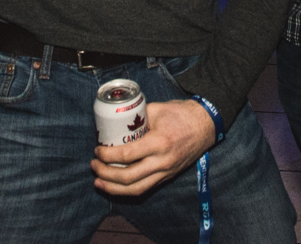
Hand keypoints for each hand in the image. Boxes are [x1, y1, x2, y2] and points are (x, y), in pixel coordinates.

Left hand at [92, 99, 215, 195]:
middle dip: (105, 174)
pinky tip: (116, 187)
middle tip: (94, 165)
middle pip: (128, 178)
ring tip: (99, 182)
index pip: (126, 156)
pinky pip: (145, 188)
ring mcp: (166, 172)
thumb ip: (136, 118)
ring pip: (136, 189)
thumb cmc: (181, 114)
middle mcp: (162, 162)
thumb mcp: (156, 110)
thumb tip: (115, 125)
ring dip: (113, 189)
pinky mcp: (168, 176)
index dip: (107, 156)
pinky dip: (127, 190)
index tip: (97, 150)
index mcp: (159, 143)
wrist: (206, 125)